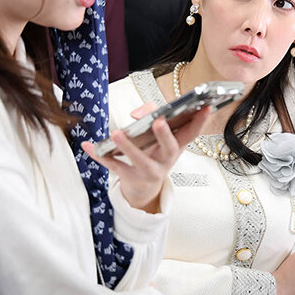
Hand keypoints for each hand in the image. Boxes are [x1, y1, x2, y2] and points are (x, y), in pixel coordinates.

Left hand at [82, 104, 208, 212]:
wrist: (145, 187)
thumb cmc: (154, 152)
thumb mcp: (159, 136)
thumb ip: (150, 114)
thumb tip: (135, 116)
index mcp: (177, 146)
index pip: (192, 133)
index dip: (201, 121)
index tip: (206, 107)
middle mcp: (166, 160)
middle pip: (169, 148)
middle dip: (165, 135)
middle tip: (158, 121)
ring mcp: (149, 171)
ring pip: (139, 160)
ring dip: (128, 146)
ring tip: (115, 133)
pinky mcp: (130, 178)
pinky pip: (114, 166)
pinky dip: (99, 156)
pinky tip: (87, 146)